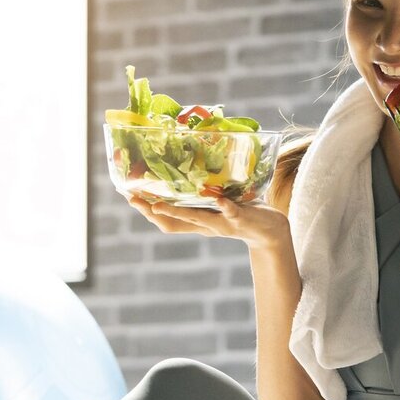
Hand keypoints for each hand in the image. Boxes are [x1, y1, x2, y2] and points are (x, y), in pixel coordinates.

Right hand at [125, 194, 290, 249]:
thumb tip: (186, 168)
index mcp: (198, 222)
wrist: (272, 231)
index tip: (128, 195)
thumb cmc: (242, 212)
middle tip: (133, 200)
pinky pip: (233, 213)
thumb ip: (203, 194)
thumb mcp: (218, 205)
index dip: (146, 210)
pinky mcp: (243, 219)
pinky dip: (226, 209)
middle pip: (174, 222)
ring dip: (178, 212)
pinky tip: (219, 201)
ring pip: (197, 220)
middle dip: (152, 212)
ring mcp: (223, 224)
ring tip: (159, 206)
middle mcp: (206, 226)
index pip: (166, 220)